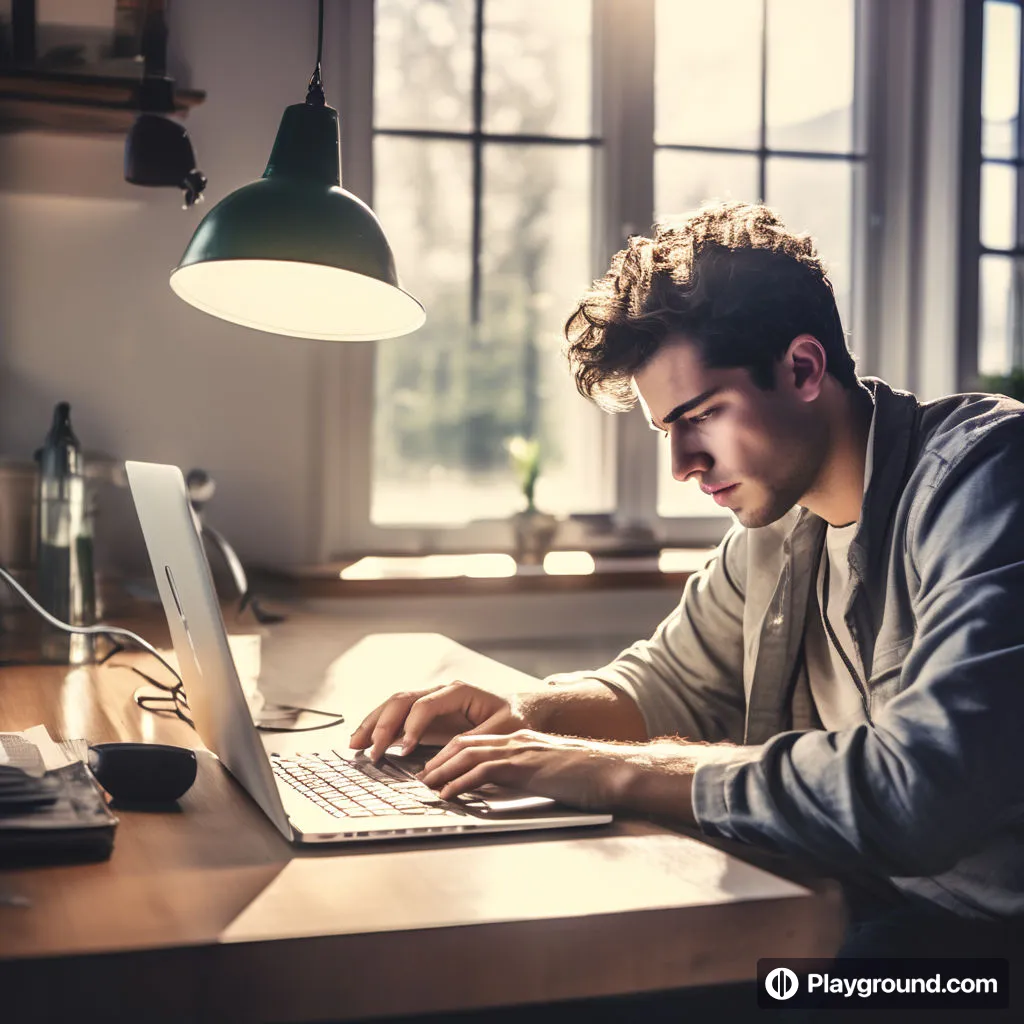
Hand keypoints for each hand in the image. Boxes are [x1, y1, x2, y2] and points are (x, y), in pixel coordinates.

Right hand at [349, 682, 535, 762]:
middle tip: (369, 750)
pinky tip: (366, 741)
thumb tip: (440, 761)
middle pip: (402, 700)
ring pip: (394, 706)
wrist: (521, 709)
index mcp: (458, 691)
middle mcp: (440, 692)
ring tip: (355, 743)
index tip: (404, 748)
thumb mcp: (501, 731)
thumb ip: (471, 742)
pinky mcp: (427, 715)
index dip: (411, 725)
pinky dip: (380, 728)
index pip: (424, 704)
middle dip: (382, 724)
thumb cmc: (514, 718)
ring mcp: (431, 701)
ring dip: (373, 724)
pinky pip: (398, 717)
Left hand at [417, 731, 698, 820]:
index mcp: (522, 739)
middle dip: (439, 760)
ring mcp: (519, 750)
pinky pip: (482, 773)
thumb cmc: (588, 776)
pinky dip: (460, 783)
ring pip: (468, 755)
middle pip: (465, 744)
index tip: (435, 769)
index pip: (477, 742)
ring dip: (442, 771)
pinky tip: (447, 794)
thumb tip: (505, 788)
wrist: (612, 771)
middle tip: (421, 778)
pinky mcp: (523, 766)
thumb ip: (526, 774)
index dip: (452, 754)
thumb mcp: (550, 771)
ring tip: (426, 787)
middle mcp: (516, 739)